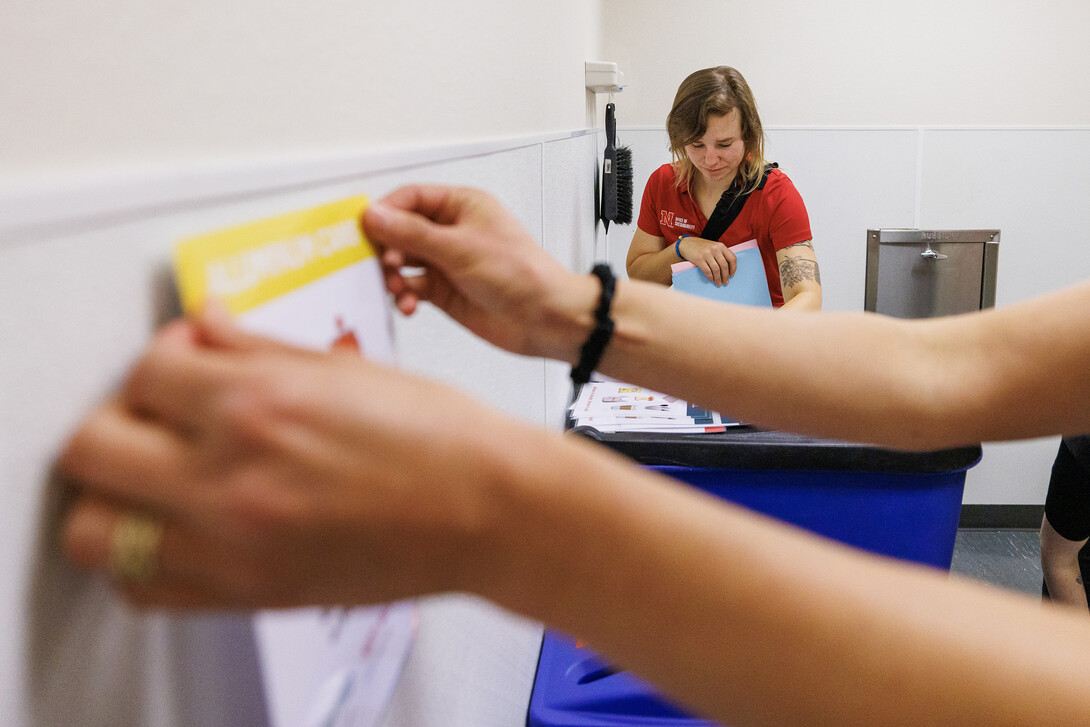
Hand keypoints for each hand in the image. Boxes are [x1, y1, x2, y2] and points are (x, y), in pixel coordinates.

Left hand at [57, 305, 519, 608]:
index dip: (162, 359)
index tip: (185, 366)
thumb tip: (203, 327)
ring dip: (110, 494)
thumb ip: (255, 347)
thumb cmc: (440, 440)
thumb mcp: (344, 369)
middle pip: (92, 448)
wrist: (487, 511)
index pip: (145, 371)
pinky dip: (140, 557)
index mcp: (260, 406)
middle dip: (116, 421)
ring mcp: (234, 544)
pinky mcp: (248, 592)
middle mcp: (233, 478)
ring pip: (95, 530)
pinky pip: (142, 588)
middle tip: (153, 417)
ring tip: (150, 476)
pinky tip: (175, 528)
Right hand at [363, 186, 595, 360]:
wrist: (546, 318)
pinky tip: (409, 305)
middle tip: (386, 265)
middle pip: (401, 231)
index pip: (410, 198)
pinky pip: (412, 288)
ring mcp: (447, 262)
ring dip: (394, 277)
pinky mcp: (444, 291)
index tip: (364, 229)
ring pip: (403, 262)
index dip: (385, 212)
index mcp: (461, 205)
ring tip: (399, 289)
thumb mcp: (461, 248)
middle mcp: (452, 231)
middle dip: (388, 249)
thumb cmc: (521, 274)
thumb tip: (374, 215)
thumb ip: (413, 233)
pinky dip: (405, 296)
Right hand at [679, 237, 736, 285]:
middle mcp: (715, 249)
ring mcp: (706, 254)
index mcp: (720, 246)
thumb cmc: (702, 247)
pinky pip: (707, 271)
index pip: (732, 258)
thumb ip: (721, 254)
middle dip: (725, 276)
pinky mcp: (699, 259)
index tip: (732, 275)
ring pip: (716, 269)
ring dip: (718, 278)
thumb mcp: (714, 246)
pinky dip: (710, 277)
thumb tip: (729, 268)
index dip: (733, 268)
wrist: (687, 244)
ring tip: (718, 284)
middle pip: (724, 265)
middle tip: (726, 282)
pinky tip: (711, 279)